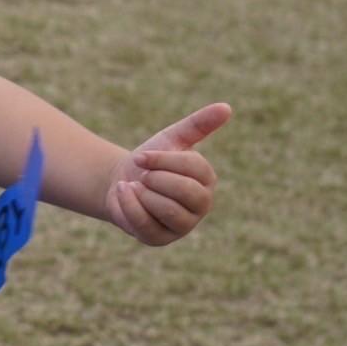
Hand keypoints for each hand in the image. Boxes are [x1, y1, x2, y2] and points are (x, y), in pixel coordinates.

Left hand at [105, 102, 229, 245]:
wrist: (119, 182)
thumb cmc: (149, 161)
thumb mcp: (172, 138)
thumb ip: (198, 124)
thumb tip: (227, 107)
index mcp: (207, 179)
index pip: (193, 168)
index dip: (162, 160)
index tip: (141, 156)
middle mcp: (201, 205)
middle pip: (185, 191)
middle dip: (155, 179)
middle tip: (142, 175)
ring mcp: (182, 226)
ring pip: (167, 210)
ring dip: (142, 193)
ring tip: (135, 186)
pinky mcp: (160, 239)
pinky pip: (145, 225)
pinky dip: (129, 205)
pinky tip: (124, 193)